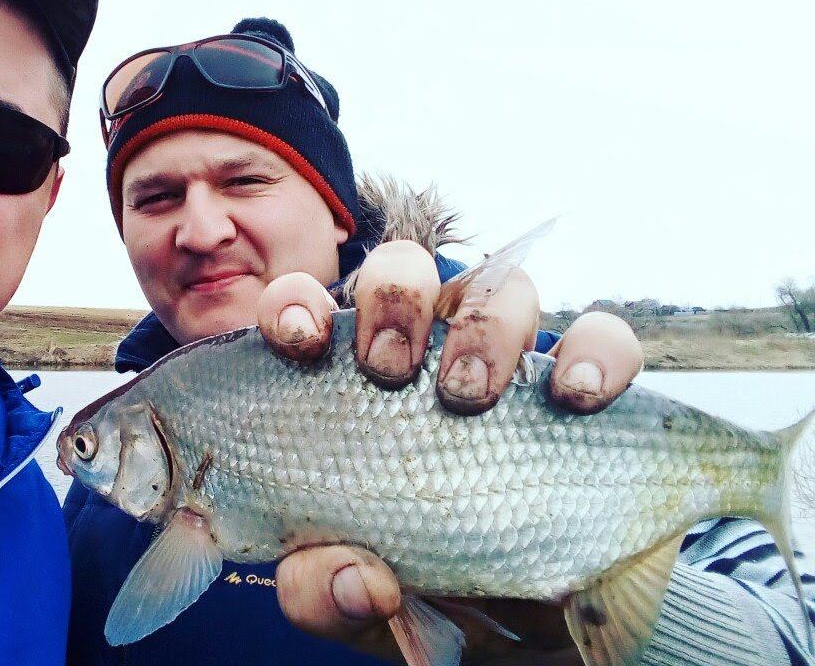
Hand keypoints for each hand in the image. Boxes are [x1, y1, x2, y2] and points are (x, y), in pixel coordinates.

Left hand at [257, 241, 643, 659]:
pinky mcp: (587, 390)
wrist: (520, 637)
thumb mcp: (350, 608)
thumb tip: (357, 581)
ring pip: (501, 288)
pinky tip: (574, 397)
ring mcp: (508, 366)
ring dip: (483, 325)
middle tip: (389, 371)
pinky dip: (594, 350)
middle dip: (393, 301)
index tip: (300, 343)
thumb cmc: (414, 593)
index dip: (294, 304)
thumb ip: (320, 594)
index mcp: (343, 393)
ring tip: (469, 396)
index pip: (304, 310)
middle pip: (404, 271)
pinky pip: (605, 338)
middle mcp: (424, 359)